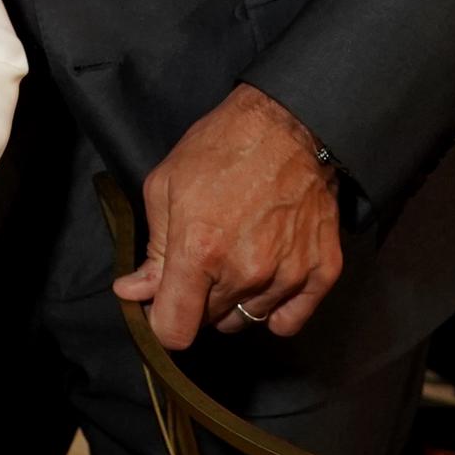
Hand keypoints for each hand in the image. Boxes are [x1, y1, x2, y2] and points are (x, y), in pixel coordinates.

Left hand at [113, 83, 342, 350]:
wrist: (288, 124)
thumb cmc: (221, 148)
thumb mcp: (166, 185)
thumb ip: (152, 249)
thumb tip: (134, 292)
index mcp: (199, 251)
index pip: (175, 330)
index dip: (162, 323)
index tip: (163, 305)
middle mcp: (245, 272)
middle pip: (210, 322)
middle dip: (198, 299)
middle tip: (202, 259)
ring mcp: (287, 276)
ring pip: (247, 319)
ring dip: (235, 299)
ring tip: (236, 255)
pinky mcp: (321, 273)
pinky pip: (289, 321)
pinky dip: (274, 308)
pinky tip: (266, 279)